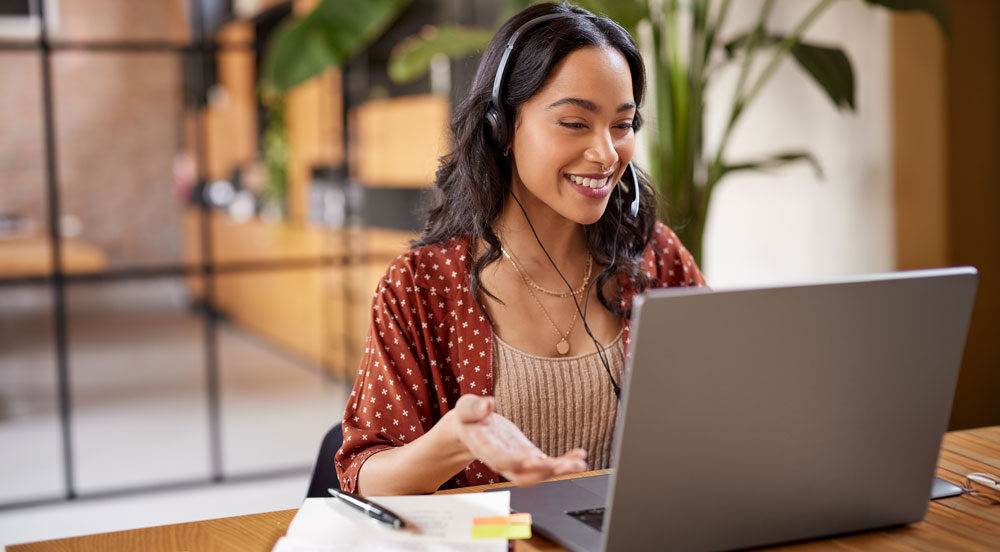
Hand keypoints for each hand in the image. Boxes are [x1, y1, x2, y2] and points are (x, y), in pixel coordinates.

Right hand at [450, 394, 587, 486]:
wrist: (471, 430)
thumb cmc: (469, 419)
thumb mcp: (466, 408)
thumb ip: (474, 408)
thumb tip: (488, 404)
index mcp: (485, 448)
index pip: (498, 460)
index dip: (513, 461)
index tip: (528, 457)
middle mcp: (503, 460)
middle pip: (521, 475)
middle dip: (542, 473)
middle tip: (560, 466)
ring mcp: (517, 462)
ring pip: (538, 474)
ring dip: (559, 470)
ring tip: (579, 464)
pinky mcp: (529, 457)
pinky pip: (547, 464)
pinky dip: (564, 462)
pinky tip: (579, 457)